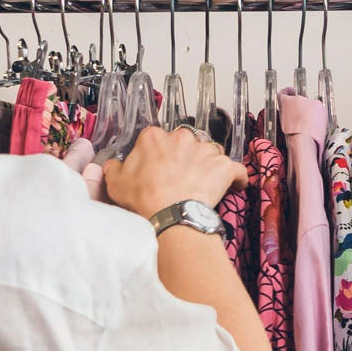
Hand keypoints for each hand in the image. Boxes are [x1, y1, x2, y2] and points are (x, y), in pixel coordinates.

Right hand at [105, 123, 243, 221]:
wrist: (169, 213)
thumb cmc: (143, 198)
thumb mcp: (116, 182)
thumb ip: (114, 168)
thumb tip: (114, 165)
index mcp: (155, 137)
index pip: (159, 140)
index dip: (159, 155)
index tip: (159, 168)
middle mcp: (182, 137)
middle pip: (187, 144)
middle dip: (186, 158)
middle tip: (181, 178)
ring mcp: (206, 150)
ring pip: (211, 153)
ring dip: (209, 165)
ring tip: (204, 184)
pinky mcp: (224, 166)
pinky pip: (237, 170)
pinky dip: (237, 178)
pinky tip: (235, 186)